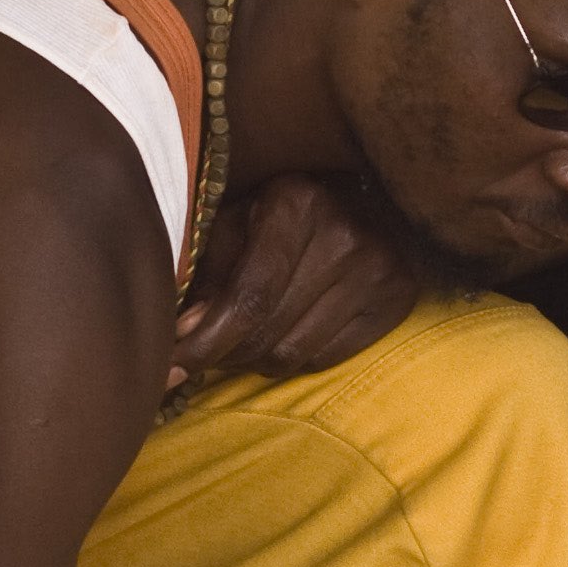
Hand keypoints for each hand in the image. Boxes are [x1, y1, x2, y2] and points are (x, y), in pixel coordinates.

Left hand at [173, 174, 418, 380]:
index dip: (206, 342)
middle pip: (268, 332)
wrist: (374, 198)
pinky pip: (324, 358)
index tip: (170, 368)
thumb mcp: (241, 219)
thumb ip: (212, 271)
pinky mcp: (397, 300)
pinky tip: (277, 342)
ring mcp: (377, 271)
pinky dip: (291, 360)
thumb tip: (185, 333)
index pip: (248, 298)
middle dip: (223, 355)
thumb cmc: (290, 210)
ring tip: (236, 347)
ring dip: (254, 361)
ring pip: (293, 353)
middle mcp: (344, 237)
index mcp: (296, 205)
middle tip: (199, 357)